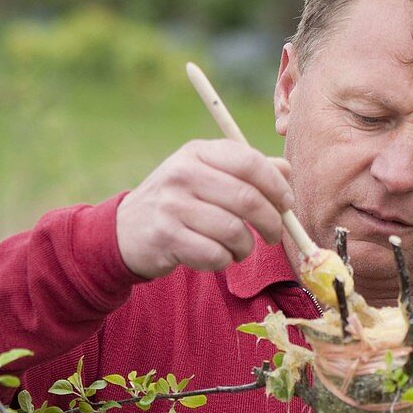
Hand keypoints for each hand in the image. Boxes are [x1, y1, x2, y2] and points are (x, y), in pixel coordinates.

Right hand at [116, 139, 293, 278]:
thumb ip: (247, 170)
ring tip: (240, 248)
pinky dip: (225, 260)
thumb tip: (286, 170)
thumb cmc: (179, 202)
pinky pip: (215, 254)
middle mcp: (182, 173)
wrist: (126, 230)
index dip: (276, 185)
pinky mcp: (166, 237)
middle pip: (247, 199)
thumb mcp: (207, 175)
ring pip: (234, 231)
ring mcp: (172, 205)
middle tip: (274, 235)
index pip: (249, 162)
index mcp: (197, 152)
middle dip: (271, 222)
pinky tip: (218, 256)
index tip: (286, 204)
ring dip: (246, 247)